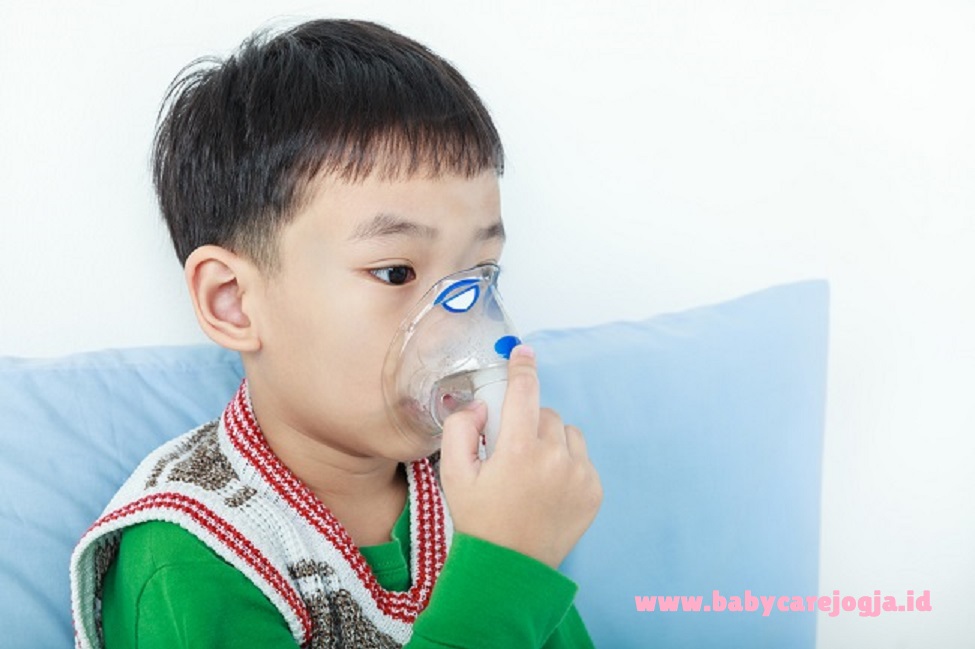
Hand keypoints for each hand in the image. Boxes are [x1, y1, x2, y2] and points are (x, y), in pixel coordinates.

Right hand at [439, 345, 602, 568]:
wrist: (510, 568)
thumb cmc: (480, 520)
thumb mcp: (453, 473)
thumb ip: (461, 428)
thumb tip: (481, 406)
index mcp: (518, 450)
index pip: (524, 391)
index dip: (522, 367)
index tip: (522, 352)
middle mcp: (554, 458)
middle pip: (545, 413)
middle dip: (527, 423)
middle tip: (510, 450)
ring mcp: (579, 474)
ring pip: (567, 433)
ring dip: (550, 441)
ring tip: (531, 471)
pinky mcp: (594, 490)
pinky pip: (581, 458)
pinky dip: (566, 463)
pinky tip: (547, 487)